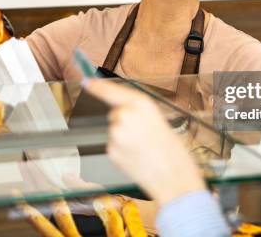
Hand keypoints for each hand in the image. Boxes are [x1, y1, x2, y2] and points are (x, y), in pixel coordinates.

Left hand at [84, 79, 206, 205]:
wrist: (173, 178)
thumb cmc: (173, 151)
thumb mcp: (160, 120)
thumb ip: (139, 113)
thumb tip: (123, 112)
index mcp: (140, 103)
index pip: (110, 90)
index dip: (97, 86)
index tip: (86, 81)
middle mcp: (124, 115)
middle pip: (115, 113)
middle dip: (124, 122)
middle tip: (144, 135)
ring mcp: (115, 134)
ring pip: (114, 131)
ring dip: (124, 138)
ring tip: (143, 149)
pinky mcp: (110, 151)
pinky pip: (113, 146)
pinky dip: (122, 151)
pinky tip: (137, 158)